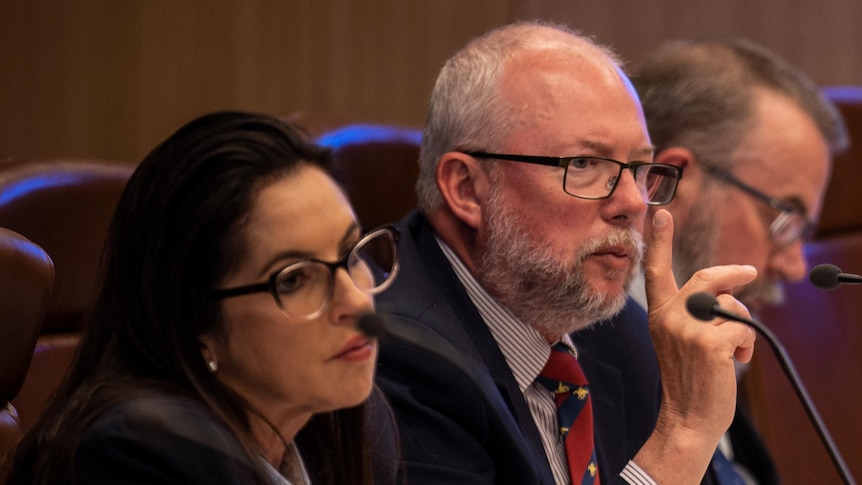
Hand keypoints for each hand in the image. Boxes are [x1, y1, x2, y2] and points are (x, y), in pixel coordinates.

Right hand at [633, 209, 756, 482]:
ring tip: (732, 351)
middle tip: (749, 273)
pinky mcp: (710, 342)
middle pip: (709, 279)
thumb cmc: (689, 380)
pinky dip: (747, 346)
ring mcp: (688, 329)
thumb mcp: (680, 339)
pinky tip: (736, 362)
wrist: (686, 418)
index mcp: (659, 314)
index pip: (656, 270)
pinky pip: (743, 329)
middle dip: (734, 274)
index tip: (660, 213)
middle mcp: (669, 317)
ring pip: (732, 306)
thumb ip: (692, 312)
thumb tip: (726, 293)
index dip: (660, 240)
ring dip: (741, 325)